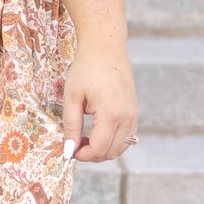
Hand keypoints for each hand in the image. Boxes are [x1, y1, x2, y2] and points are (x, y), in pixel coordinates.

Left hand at [60, 40, 137, 163]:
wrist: (105, 48)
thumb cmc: (86, 69)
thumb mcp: (72, 97)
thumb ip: (70, 126)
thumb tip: (68, 151)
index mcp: (111, 114)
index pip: (99, 150)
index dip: (82, 155)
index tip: (68, 149)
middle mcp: (127, 118)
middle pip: (111, 153)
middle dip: (91, 155)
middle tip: (74, 143)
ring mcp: (133, 115)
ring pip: (121, 148)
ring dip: (102, 149)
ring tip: (84, 137)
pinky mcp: (134, 112)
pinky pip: (127, 137)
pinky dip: (112, 141)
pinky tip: (97, 131)